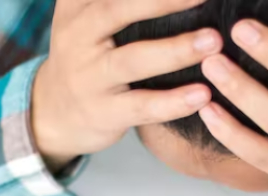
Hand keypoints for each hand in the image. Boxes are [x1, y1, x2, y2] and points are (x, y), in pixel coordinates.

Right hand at [32, 0, 222, 170]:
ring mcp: (90, 76)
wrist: (54, 112)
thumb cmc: (87, 56)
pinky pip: (142, 106)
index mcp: (78, 6)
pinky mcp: (104, 112)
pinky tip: (203, 95)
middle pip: (118, 10)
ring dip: (176, 50)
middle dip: (163, 1)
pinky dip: (174, 102)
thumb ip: (115, 0)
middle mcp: (78, 36)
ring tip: (213, 42)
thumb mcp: (84, 16)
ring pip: (134, 60)